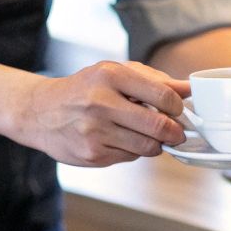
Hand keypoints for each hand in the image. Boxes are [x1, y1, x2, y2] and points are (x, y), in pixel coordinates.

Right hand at [11, 61, 190, 166]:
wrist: (41, 112)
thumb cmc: (87, 88)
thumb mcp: (117, 72)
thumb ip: (155, 79)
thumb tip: (189, 88)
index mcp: (111, 76)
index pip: (162, 94)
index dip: (178, 106)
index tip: (179, 110)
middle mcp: (100, 103)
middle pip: (157, 125)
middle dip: (175, 132)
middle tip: (177, 132)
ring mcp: (94, 132)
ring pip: (146, 147)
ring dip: (156, 144)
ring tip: (150, 135)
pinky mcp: (91, 155)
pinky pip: (129, 157)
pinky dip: (134, 151)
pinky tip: (122, 139)